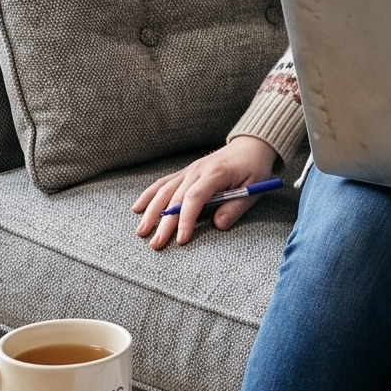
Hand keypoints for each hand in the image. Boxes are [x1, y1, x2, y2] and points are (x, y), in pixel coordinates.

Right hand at [131, 135, 277, 247]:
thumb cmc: (254, 168)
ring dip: (151, 211)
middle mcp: (197, 171)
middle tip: (156, 244)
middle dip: (164, 223)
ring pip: (164, 190)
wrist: (250, 146)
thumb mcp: (254, 188)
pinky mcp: (185, 172)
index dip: (186, 219)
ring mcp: (189, 170)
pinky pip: (163, 183)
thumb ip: (236, 207)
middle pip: (175, 198)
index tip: (181, 239)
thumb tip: (218, 225)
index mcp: (215, 174)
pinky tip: (137, 208)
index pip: (195, 198)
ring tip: (141, 232)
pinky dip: (149, 195)